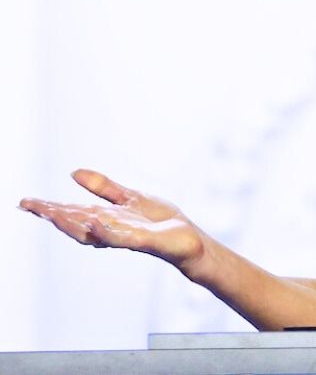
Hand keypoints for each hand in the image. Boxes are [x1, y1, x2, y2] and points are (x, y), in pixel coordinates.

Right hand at [18, 169, 205, 270]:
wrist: (190, 241)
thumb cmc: (162, 222)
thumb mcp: (130, 198)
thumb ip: (103, 188)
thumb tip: (73, 173)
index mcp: (107, 218)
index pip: (73, 212)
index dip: (49, 208)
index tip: (26, 202)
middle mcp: (112, 229)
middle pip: (77, 222)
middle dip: (53, 215)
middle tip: (28, 206)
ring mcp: (127, 236)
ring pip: (94, 232)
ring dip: (73, 224)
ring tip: (51, 213)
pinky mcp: (146, 240)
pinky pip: (124, 237)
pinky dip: (108, 231)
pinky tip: (95, 222)